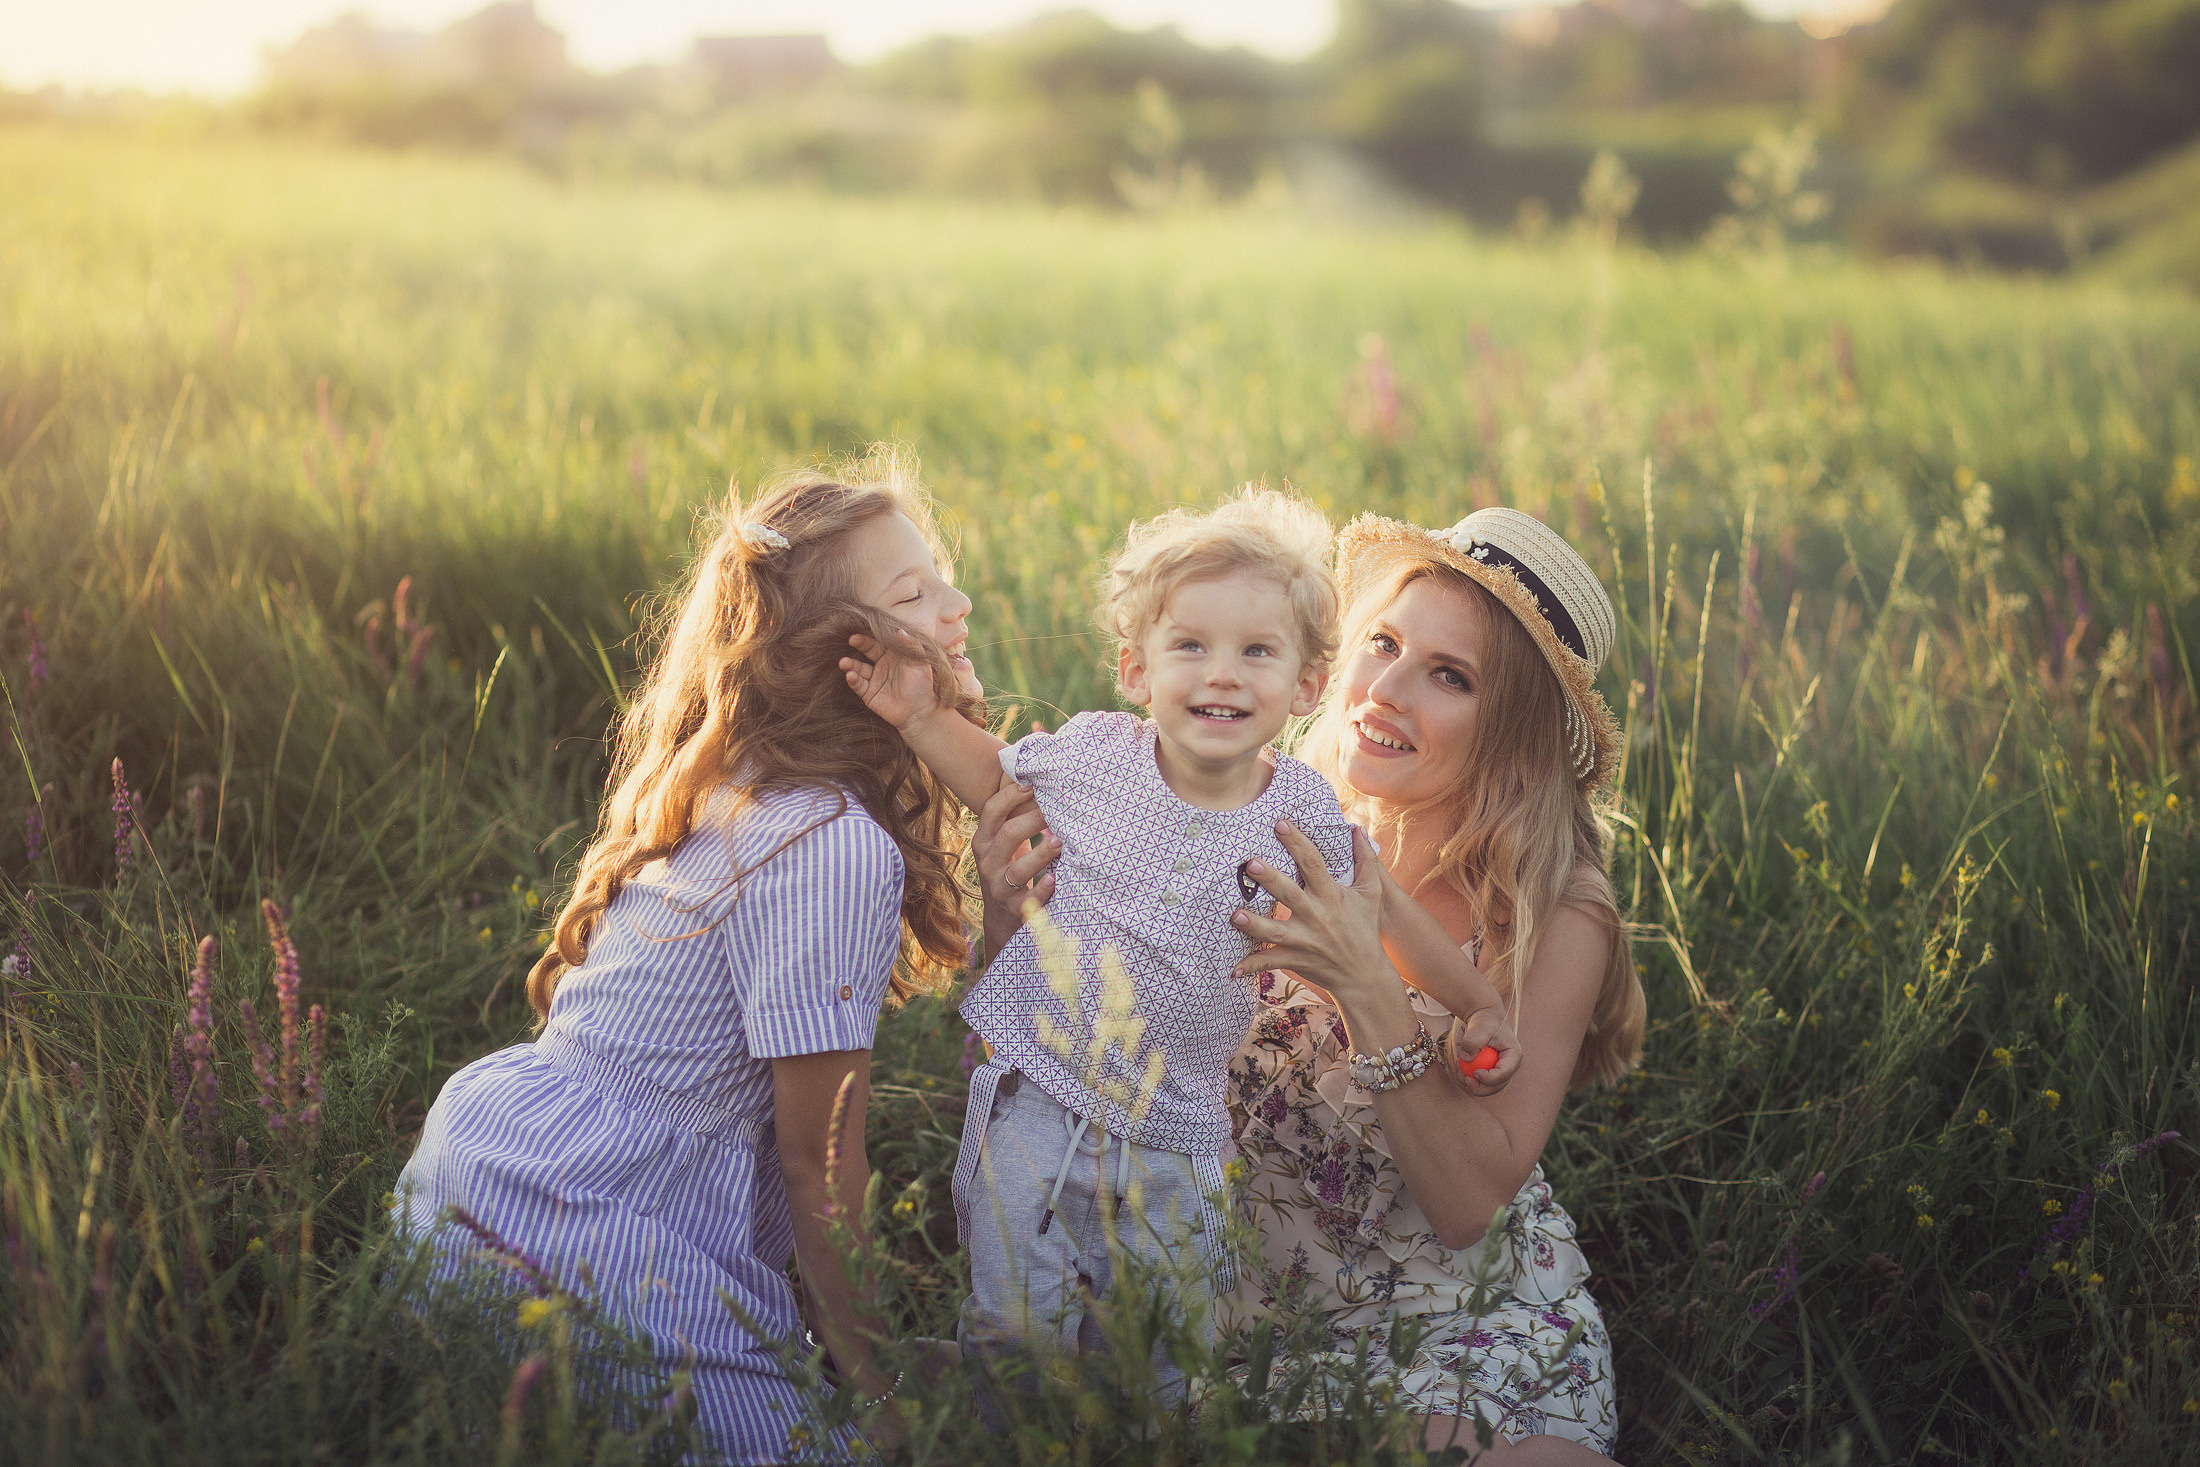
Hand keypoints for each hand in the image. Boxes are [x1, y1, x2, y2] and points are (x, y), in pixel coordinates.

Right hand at [840, 630, 945, 730]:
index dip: (871, 637)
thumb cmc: (922, 686)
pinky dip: (853, 680)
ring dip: (850, 665)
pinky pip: (858, 685)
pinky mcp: (869, 694)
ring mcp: (874, 680)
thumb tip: (899, 630)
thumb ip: (911, 645)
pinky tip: (850, 675)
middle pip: (867, 651)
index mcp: (893, 656)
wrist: (919, 712)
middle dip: (860, 645)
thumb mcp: (919, 663)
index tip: (864, 632)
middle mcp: (882, 666)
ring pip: (859, 668)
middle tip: (852, 640)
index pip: (880, 642)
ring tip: (844, 662)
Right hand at [974, 776, 1057, 964]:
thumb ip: (1014, 816)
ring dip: (1041, 854)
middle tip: (1056, 809)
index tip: (1032, 784)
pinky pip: (1029, 900)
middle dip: (1033, 819)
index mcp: (984, 841)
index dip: (1010, 796)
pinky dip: (1042, 889)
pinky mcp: (1015, 910)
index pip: (991, 812)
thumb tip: (1036, 777)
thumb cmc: (1010, 865)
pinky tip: (1054, 879)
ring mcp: (1000, 888)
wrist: (1002, 917)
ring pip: (1018, 870)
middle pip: (1008, 835)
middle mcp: (989, 863)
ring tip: (1060, 841)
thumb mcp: (1005, 842)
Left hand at [1229, 824, 1390, 998]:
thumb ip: (1366, 860)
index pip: (1313, 864)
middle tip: (1250, 864)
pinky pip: (1271, 962)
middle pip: (1290, 894)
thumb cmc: (1365, 929)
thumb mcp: (1372, 893)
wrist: (1365, 975)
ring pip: (1276, 930)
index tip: (1280, 824)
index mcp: (1332, 896)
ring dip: (1254, 924)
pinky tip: (1233, 969)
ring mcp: (1305, 940)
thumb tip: (1357, 830)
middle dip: (1271, 879)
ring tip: (1234, 915)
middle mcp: (1317, 916)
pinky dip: (1252, 965)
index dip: (1297, 843)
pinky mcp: (1297, 959)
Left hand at [1452, 1005, 1520, 1097]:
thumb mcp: (1480, 1027)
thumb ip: (1474, 1041)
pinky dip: (1468, 1079)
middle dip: (1480, 1088)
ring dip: (1472, 1084)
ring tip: (1459, 1070)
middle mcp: (1509, 1067)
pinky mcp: (1490, 1072)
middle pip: (1497, 1086)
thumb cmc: (1485, 1021)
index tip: (1475, 1073)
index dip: (1489, 1078)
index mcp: (1513, 1056)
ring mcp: (1500, 1071)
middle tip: (1465, 1079)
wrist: (1484, 1020)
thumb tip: (1466, 1058)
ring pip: (1487, 1088)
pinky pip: (1480, 1082)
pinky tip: (1460, 1068)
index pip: (1504, 1074)